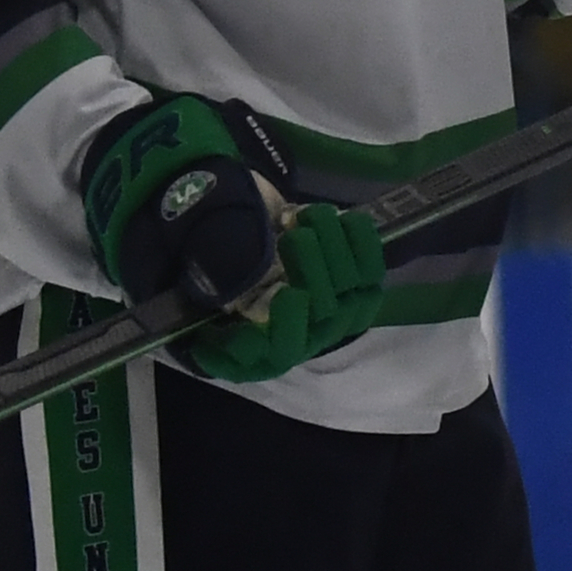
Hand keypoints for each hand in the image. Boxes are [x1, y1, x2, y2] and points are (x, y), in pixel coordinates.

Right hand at [81, 95, 384, 380]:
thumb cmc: (210, 249)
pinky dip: (362, 240)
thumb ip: (214, 270)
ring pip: (353, 292)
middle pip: (323, 316)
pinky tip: (343, 217)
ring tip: (311, 218)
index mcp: (250, 343)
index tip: (289, 295)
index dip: (290, 329)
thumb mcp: (199, 257)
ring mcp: (330, 312)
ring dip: (336, 249)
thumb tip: (234, 282)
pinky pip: (373, 269)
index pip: (278, 352)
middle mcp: (295, 335)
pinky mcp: (355, 285)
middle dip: (313, 270)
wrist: (236, 228)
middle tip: (293, 236)